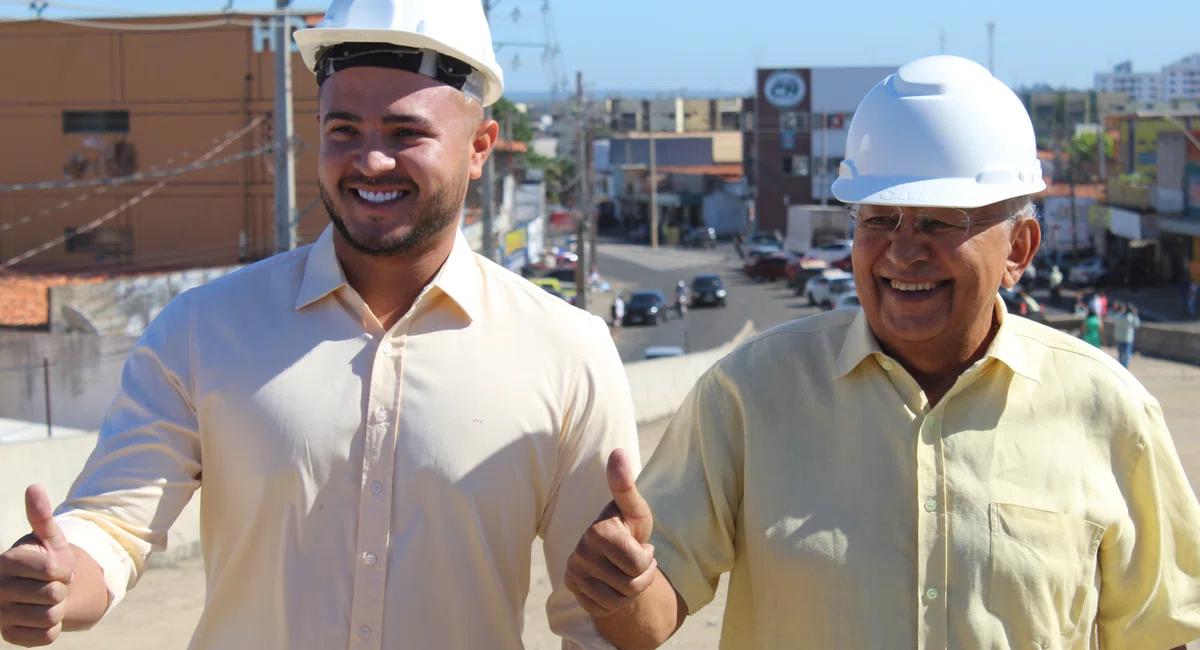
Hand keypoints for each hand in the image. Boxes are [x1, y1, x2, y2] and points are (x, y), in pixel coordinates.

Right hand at [0, 485, 77, 646]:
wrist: (43, 590)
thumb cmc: (47, 561)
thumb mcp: (49, 538)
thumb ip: (41, 516)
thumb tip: (33, 487)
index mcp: (6, 562)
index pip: (52, 571)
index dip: (64, 570)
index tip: (57, 569)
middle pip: (53, 595)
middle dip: (61, 589)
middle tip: (51, 586)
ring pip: (50, 617)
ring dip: (58, 609)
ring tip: (47, 600)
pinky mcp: (9, 637)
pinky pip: (46, 636)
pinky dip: (52, 628)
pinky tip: (41, 616)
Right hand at [564, 449, 657, 617]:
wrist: (611, 551)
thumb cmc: (628, 526)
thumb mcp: (634, 509)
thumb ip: (626, 485)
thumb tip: (617, 452)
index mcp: (596, 532)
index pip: (637, 564)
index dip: (647, 559)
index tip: (640, 546)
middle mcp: (579, 554)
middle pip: (631, 585)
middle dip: (642, 576)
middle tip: (636, 561)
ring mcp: (574, 574)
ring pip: (619, 601)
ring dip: (632, 590)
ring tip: (627, 572)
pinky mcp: (573, 591)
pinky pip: (605, 610)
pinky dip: (617, 602)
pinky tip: (614, 584)